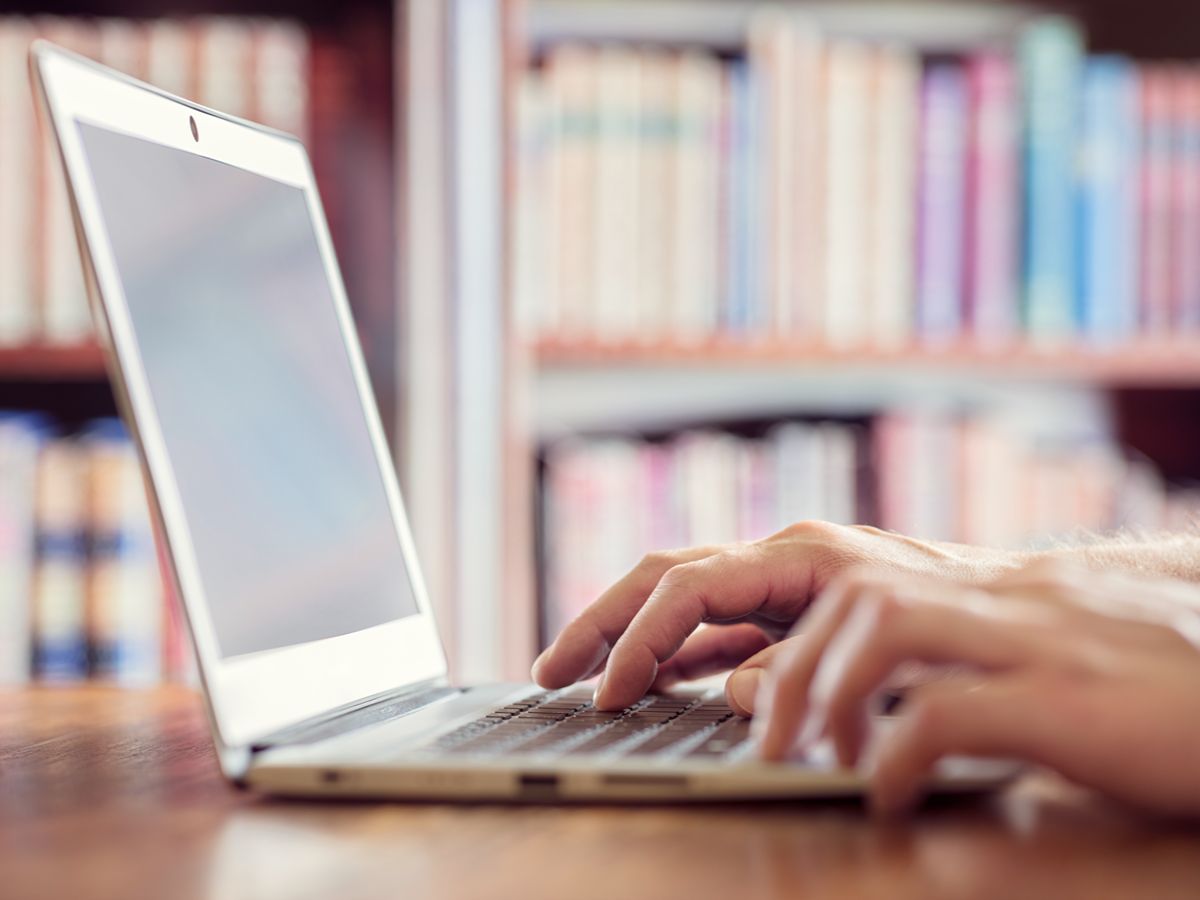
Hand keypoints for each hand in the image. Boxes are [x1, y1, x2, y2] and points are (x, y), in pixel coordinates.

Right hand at [531, 521, 1020, 710]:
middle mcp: (779, 561)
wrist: (1007, 610)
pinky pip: (712, 631)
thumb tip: (732, 691)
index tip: (608, 691)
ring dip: (626, 637)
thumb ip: (803, 668)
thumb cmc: (957, 619)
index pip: (689, 587)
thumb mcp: (882, 648)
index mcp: (798, 555)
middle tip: (549, 670)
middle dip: (602, 622)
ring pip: (680, 602)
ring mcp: (779, 586)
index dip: (640, 640)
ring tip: (575, 675)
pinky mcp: (787, 616)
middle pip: (664, 578)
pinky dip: (672, 655)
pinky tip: (646, 682)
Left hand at [753, 559, 1199, 815]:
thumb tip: (883, 709)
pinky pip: (949, 710)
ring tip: (819, 759)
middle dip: (794, 665)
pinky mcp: (1073, 700)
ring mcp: (1042, 641)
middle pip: (859, 593)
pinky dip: (895, 754)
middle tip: (772, 738)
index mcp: (1005, 593)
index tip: (774, 696)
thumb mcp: (1058, 669)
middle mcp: (1014, 600)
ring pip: (887, 623)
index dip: (806, 636)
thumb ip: (973, 671)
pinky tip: (887, 795)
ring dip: (830, 692)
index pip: (869, 582)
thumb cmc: (1167, 695)